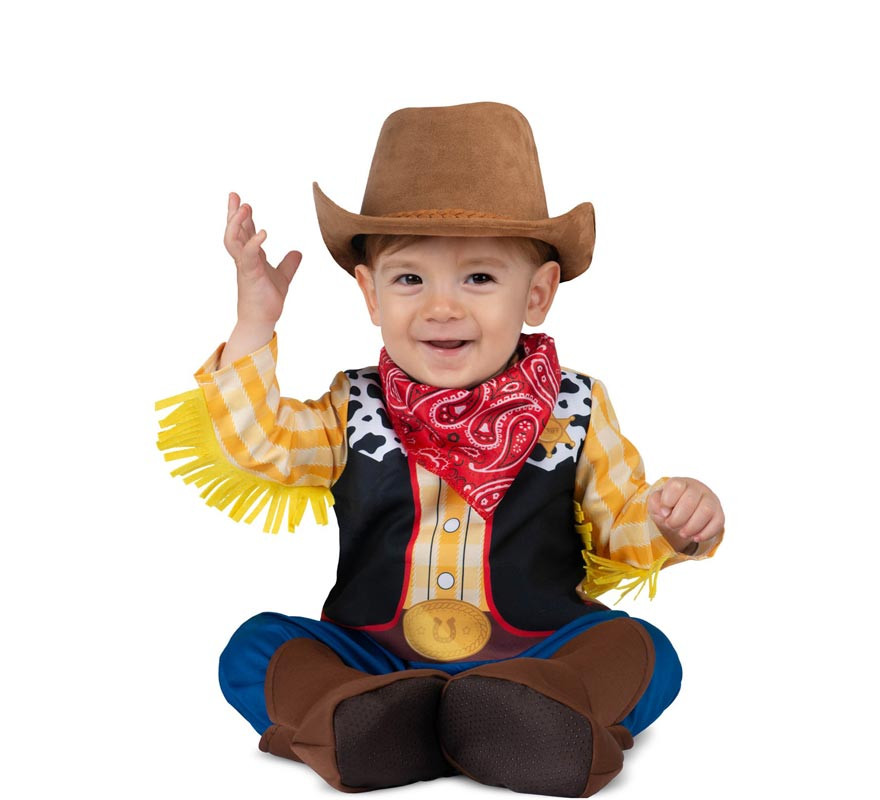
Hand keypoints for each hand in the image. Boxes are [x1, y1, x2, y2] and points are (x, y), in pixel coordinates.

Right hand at [224, 191, 301, 326]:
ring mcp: (245, 265)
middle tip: (234, 195)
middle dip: (232, 213)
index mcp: (251, 256)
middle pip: (233, 231)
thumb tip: (298, 252)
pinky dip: (254, 242)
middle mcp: (244, 258)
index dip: (242, 216)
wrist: (263, 318)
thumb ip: (289, 264)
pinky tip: (263, 232)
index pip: (244, 231)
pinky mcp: (249, 274)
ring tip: (245, 207)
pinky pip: (248, 255)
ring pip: (233, 240)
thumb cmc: (267, 298)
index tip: (241, 200)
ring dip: (237, 223)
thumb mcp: (283, 276)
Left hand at [647, 477, 723, 552]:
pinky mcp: (719, 514)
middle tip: (671, 525)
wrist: (684, 513)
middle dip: (677, 518)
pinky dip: (705, 533)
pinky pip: (717, 523)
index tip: (664, 513)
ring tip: (682, 533)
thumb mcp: (657, 503)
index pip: (676, 486)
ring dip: (691, 527)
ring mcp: (711, 500)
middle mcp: (698, 489)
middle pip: (690, 500)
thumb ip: (655, 502)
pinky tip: (695, 537)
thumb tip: (664, 511)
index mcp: (680, 483)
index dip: (667, 502)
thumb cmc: (669, 506)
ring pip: (705, 511)